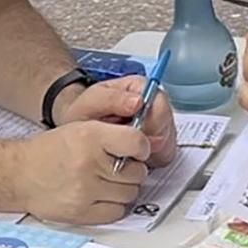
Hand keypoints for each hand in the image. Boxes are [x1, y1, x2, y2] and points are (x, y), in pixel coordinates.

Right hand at [15, 120, 152, 224]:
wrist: (19, 174)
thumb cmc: (51, 150)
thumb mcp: (82, 127)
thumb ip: (114, 133)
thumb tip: (146, 144)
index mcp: (91, 136)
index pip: (137, 142)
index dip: (142, 147)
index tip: (139, 150)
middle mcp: (89, 162)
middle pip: (138, 172)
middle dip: (132, 169)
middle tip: (117, 167)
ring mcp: (86, 190)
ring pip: (130, 194)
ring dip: (124, 188)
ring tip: (106, 181)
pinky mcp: (82, 213)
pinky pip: (117, 212)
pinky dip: (114, 206)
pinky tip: (102, 196)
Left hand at [56, 76, 177, 167]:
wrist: (78, 132)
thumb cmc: (85, 115)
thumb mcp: (91, 103)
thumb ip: (113, 99)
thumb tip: (138, 101)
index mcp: (140, 87)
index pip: (160, 102)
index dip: (153, 121)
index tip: (138, 134)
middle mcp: (153, 104)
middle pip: (168, 123)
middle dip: (151, 140)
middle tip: (130, 148)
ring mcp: (157, 124)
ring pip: (169, 140)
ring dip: (151, 151)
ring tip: (127, 154)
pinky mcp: (158, 143)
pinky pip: (165, 154)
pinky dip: (152, 160)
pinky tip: (134, 159)